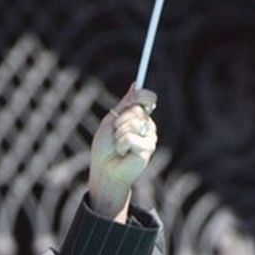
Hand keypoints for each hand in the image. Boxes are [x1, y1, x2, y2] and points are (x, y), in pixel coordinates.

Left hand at [87, 87, 156, 221]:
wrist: (104, 170)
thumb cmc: (105, 148)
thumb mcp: (111, 121)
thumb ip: (125, 104)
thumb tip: (135, 84)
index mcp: (139, 116)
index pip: (148, 97)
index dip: (141, 94)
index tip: (134, 96)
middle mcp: (147, 125)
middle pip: (137, 109)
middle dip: (120, 121)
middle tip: (115, 134)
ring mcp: (150, 137)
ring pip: (133, 124)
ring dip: (119, 135)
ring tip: (118, 146)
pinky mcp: (148, 148)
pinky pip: (131, 138)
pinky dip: (121, 145)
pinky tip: (123, 154)